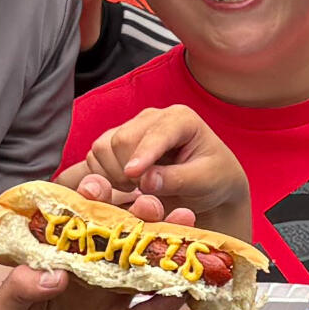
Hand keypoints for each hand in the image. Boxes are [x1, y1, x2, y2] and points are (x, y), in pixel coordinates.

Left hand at [0, 212, 227, 309]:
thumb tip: (55, 274)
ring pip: (143, 270)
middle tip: (153, 203)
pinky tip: (183, 286)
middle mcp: (90, 276)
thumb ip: (20, 288)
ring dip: (165, 249)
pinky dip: (168, 300)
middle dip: (139, 217)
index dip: (89, 202)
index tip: (96, 186)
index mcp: (59, 261)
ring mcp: (110, 303)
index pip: (78, 224)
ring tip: (184, 228)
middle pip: (120, 239)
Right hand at [71, 104, 257, 238]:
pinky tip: (126, 186)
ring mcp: (131, 128)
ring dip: (113, 175)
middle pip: (121, 139)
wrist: (206, 184)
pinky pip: (95, 158)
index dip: (143, 154)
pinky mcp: (116, 143)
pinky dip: (104, 177)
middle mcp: (151, 118)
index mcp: (180, 119)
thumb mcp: (206, 180)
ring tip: (137, 188)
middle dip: (127, 171)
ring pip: (103, 147)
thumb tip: (146, 181)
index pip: (155, 133)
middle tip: (144, 192)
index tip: (133, 175)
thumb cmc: (213, 178)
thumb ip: (178, 179)